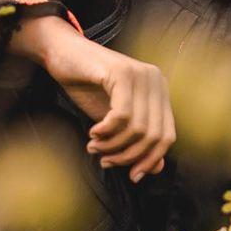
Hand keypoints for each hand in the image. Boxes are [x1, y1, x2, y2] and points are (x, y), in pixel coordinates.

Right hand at [11, 16, 175, 181]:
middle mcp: (156, 80)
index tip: (132, 176)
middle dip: (129, 156)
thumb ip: (135, 140)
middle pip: (155, 135)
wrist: (63, 54)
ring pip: (138, 128)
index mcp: (160, 91)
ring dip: (113, 146)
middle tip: (106, 161)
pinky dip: (106, 131)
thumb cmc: (89, 86)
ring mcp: (141, 74)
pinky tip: (93, 133)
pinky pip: (122, 115)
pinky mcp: (122, 72)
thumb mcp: (115, 120)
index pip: (167, 136)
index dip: (151, 160)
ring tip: (95, 147)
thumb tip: (158, 168)